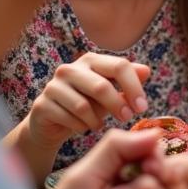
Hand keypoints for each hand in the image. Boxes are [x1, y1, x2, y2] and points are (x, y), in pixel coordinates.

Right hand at [22, 52, 150, 156]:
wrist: (54, 124)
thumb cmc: (89, 104)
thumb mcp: (112, 93)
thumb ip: (128, 81)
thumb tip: (146, 70)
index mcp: (91, 60)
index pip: (119, 66)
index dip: (134, 87)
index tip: (142, 107)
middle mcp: (69, 69)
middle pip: (101, 86)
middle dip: (117, 105)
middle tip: (127, 118)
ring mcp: (53, 86)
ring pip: (83, 106)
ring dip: (96, 120)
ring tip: (99, 125)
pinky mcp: (41, 104)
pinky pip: (68, 119)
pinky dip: (81, 127)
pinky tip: (83, 127)